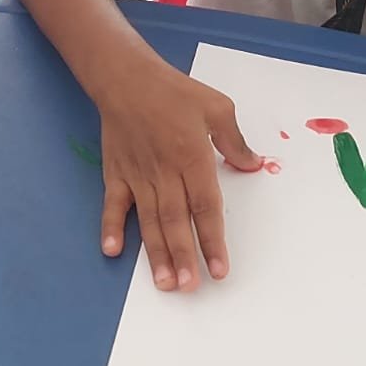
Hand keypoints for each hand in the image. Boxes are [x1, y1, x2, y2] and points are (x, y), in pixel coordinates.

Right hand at [97, 60, 259, 291]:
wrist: (125, 78)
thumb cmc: (174, 91)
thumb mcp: (216, 107)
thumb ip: (234, 141)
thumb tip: (253, 165)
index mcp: (192, 157)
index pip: (205, 207)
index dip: (212, 240)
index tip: (219, 269)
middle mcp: (164, 172)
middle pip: (175, 221)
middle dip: (183, 256)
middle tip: (189, 287)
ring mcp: (137, 175)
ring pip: (148, 220)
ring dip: (156, 253)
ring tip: (164, 282)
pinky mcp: (116, 173)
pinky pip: (113, 204)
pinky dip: (111, 226)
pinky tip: (112, 250)